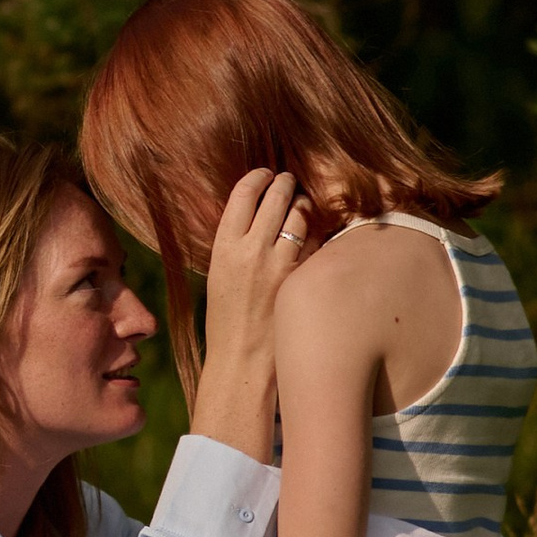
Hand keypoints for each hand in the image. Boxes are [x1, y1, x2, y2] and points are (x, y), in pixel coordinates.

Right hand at [193, 169, 312, 461]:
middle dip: (285, 183)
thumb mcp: (220, 274)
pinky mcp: (302, 278)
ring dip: (304, 204)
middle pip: (276, 195)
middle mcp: (250, 250)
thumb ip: (236, 243)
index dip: (258, 177)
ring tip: (303, 205)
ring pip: (300, 213)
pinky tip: (314, 235)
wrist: (242, 362)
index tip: (266, 174)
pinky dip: (316, 233)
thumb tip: (255, 214)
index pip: (244, 192)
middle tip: (289, 183)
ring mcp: (279, 264)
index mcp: (223, 247)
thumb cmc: (228, 320)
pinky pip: (316, 241)